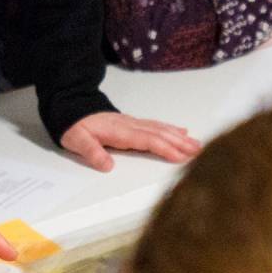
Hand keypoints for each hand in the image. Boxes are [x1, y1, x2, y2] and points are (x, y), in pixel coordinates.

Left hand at [60, 110, 200, 172]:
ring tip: (197, 144)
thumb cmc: (74, 125)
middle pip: (160, 134)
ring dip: (180, 137)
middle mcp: (130, 125)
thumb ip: (92, 152)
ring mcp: (133, 123)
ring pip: (161, 129)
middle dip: (180, 143)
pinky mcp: (133, 124)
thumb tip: (107, 165)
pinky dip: (171, 129)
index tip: (181, 156)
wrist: (71, 107)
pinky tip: (181, 132)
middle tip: (200, 152)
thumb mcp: (76, 140)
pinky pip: (156, 126)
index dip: (165, 148)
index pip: (147, 140)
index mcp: (120, 131)